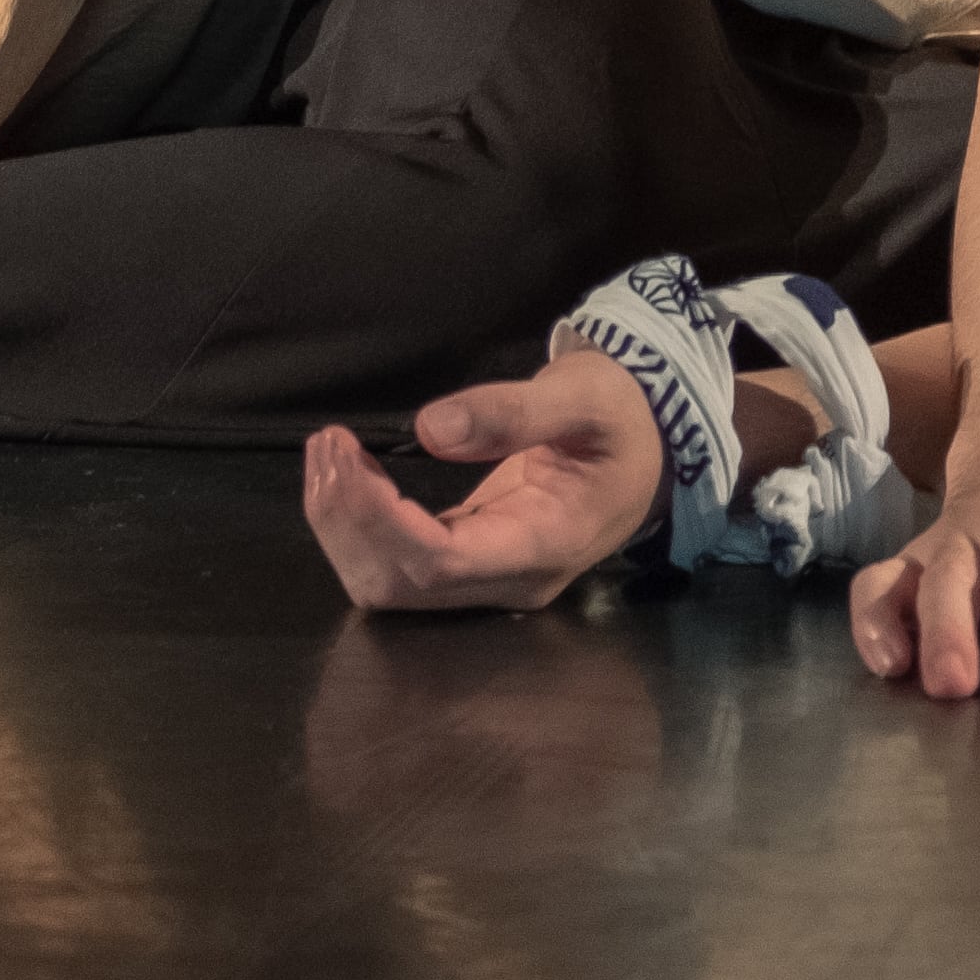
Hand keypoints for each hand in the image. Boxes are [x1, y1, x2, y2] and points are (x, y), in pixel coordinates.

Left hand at [298, 352, 661, 613]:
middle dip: (348, 521)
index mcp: (546, 544)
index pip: (442, 561)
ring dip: (343, 526)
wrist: (651, 449)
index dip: (382, 521)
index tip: (350, 459)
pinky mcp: (469, 563)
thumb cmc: (622, 418)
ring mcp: (488, 579)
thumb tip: (428, 428)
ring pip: (389, 583)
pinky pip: (397, 565)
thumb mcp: (584, 396)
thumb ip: (514, 411)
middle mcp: (510, 580)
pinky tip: (348, 475)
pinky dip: (359, 525)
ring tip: (328, 453)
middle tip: (329, 444)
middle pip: (401, 584)